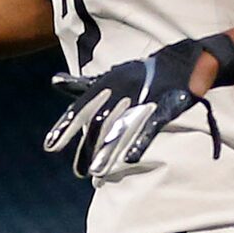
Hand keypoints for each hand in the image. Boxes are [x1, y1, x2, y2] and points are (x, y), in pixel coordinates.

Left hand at [43, 38, 225, 180]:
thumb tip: (55, 81)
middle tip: (79, 172)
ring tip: (97, 172)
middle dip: (88, 147)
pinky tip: (130, 159)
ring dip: (109, 149)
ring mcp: (144, 97)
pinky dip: (140, 140)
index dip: (66, 126)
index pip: (81, 107)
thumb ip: (82, 85)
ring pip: (122, 126)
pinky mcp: (165, 106)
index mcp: (107, 84)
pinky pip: (151, 125)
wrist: (183, 60)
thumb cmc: (141, 73)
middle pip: (100, 121)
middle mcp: (122, 90)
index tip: (50, 146)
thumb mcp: (109, 77)